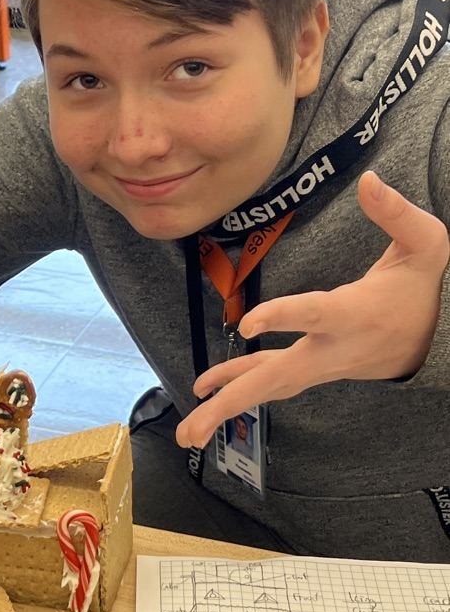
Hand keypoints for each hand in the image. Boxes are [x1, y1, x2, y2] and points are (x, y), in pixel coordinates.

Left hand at [176, 172, 449, 448]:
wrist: (433, 340)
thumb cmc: (420, 288)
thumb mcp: (426, 243)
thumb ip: (396, 213)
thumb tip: (368, 180)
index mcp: (354, 314)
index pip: (314, 315)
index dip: (282, 318)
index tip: (246, 325)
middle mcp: (331, 348)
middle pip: (279, 377)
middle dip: (234, 400)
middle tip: (192, 427)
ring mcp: (319, 364)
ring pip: (268, 388)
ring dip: (225, 409)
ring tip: (186, 431)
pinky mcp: (311, 368)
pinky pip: (269, 380)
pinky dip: (235, 386)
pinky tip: (204, 391)